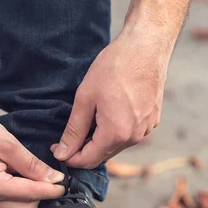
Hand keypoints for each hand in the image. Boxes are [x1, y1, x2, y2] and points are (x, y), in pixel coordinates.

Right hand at [0, 102, 65, 207]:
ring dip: (25, 200)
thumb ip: (31, 164)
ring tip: (27, 176)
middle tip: (44, 175)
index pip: (31, 195)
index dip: (52, 190)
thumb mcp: (6, 142)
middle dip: (39, 196)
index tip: (64, 184)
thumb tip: (54, 179)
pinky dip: (11, 200)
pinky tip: (12, 180)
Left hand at [51, 30, 169, 168]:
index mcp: (116, 133)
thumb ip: (74, 130)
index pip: (88, 160)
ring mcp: (146, 129)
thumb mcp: (85, 99)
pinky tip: (104, 115)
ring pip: (115, 147)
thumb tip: (63, 153)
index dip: (68, 157)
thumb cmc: (114, 68)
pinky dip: (113, 132)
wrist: (146, 46)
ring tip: (85, 123)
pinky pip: (127, 135)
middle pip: (102, 156)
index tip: (55, 147)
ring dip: (97, 142)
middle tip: (64, 138)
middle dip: (81, 151)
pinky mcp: (152, 120)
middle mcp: (134, 137)